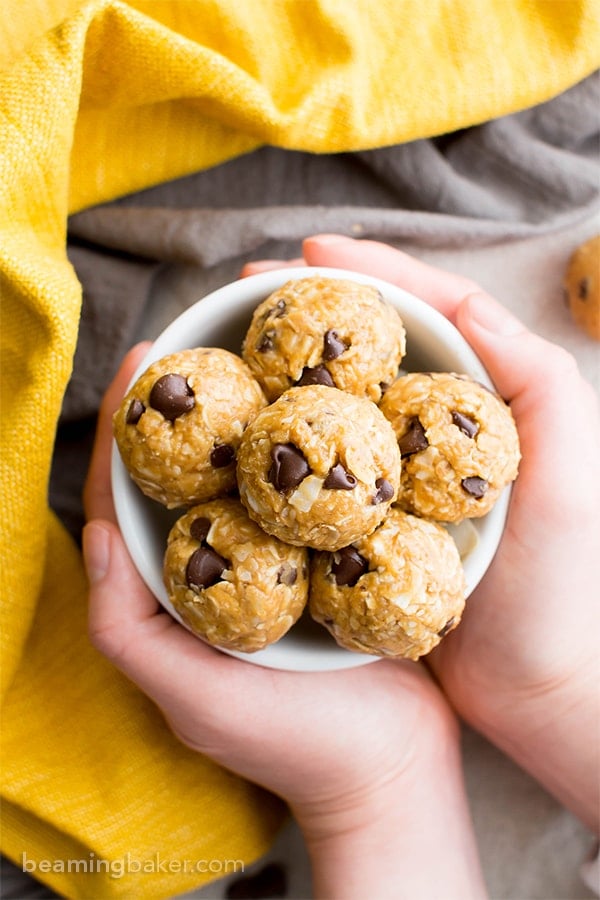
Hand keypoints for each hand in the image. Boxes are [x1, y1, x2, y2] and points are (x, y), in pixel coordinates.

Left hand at [83, 345, 485, 897]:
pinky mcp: (320, 564)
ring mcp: (269, 566)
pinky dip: (298, 454)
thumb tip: (93, 534)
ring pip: (244, 477)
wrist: (391, 768)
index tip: (141, 360)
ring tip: (257, 355)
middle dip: (184, 408)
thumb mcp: (193, 698)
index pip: (130, 500)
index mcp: (172, 596)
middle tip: (197, 340)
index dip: (126, 430)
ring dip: (244, 419)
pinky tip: (317, 411)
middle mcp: (215, 572)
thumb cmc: (291, 744)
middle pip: (186, 475)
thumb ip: (127, 627)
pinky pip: (298, 497)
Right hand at [243, 235, 599, 830]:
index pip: (429, 311)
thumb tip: (471, 310)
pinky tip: (249, 430)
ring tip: (234, 346)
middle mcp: (439, 426)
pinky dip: (288, 438)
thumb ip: (539, 387)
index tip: (309, 252)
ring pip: (340, 398)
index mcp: (486, 400)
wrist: (532, 689)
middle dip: (311, 309)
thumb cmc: (561, 590)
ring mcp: (401, 470)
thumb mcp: (567, 479)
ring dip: (289, 367)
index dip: (370, 272)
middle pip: (372, 346)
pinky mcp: (373, 515)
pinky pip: (325, 462)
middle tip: (249, 291)